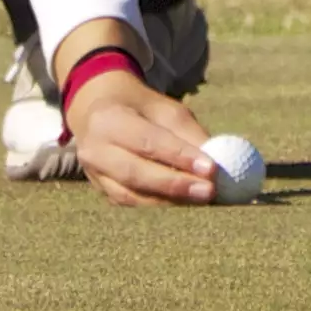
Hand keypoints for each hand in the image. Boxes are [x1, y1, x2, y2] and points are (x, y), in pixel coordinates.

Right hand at [64, 65, 218, 206]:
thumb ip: (187, 132)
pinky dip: (159, 204)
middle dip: (176, 184)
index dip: (179, 156)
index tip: (210, 167)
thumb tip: (217, 159)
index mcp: (107, 119)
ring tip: (202, 198)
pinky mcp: (102, 191)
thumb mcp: (163, 107)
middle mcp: (94, 150)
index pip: (147, 141)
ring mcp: (94, 174)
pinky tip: (183, 202)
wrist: (97, 113)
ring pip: (133, 194)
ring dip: (170, 199)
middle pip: (136, 173)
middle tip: (209, 191)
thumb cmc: (138, 108)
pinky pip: (132, 202)